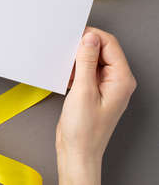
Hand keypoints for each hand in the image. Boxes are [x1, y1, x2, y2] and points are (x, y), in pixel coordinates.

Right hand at [56, 27, 136, 184]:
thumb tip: (89, 38)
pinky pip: (86, 71)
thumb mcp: (83, 91)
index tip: (75, 35)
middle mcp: (117, 81)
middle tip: (67, 50)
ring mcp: (106, 86)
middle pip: (102, 51)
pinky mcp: (94, 91)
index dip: (92, 36)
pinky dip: (75, 70)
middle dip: (83, 48)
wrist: (77, 151)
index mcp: (121, 79)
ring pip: (93, 60)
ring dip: (78, 60)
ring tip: (66, 68)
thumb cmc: (84, 130)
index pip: (110, 44)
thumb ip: (87, 62)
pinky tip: (66, 78)